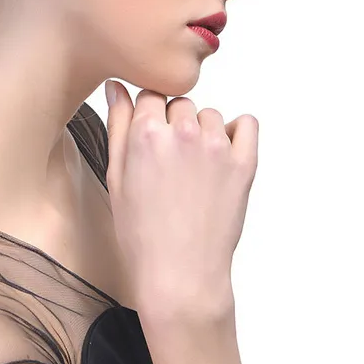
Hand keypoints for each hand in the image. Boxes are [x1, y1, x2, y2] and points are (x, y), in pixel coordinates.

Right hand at [105, 81, 258, 318]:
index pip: (150, 95)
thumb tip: (116, 87)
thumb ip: (117, 125)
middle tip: (171, 161)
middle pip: (180, 103)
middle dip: (174, 124)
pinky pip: (247, 124)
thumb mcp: (116, 177)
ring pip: (209, 114)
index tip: (150, 139)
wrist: (180, 276)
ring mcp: (217, 146)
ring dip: (202, 131)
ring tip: (194, 169)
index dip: (148, 117)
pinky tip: (222, 157)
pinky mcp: (245, 162)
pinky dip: (238, 133)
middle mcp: (184, 132)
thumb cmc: (142, 234)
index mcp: (147, 133)